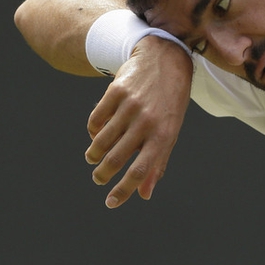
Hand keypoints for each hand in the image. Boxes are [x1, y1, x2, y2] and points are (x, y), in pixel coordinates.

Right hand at [85, 36, 192, 207]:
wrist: (165, 62)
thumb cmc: (169, 105)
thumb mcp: (171, 132)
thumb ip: (158, 163)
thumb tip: (144, 194)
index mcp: (165, 135)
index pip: (141, 170)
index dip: (124, 190)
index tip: (111, 203)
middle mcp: (148, 121)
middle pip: (116, 158)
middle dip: (103, 174)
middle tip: (98, 179)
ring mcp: (131, 106)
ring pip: (101, 140)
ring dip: (94, 155)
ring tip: (93, 159)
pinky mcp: (116, 92)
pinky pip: (96, 120)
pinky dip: (93, 132)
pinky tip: (96, 135)